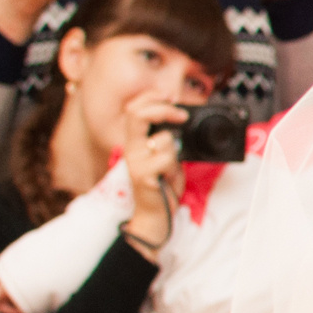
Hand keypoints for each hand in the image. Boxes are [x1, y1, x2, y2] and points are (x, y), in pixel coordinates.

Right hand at [120, 97, 186, 252]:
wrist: (154, 214)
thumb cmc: (161, 184)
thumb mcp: (164, 155)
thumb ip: (167, 138)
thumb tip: (179, 118)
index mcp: (134, 141)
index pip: (134, 109)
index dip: (151, 98)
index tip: (171, 98)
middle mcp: (131, 149)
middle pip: (137, 113)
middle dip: (164, 109)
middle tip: (182, 115)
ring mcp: (136, 162)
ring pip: (164, 138)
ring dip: (176, 150)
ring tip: (171, 165)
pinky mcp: (144, 175)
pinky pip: (167, 158)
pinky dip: (175, 165)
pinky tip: (169, 176)